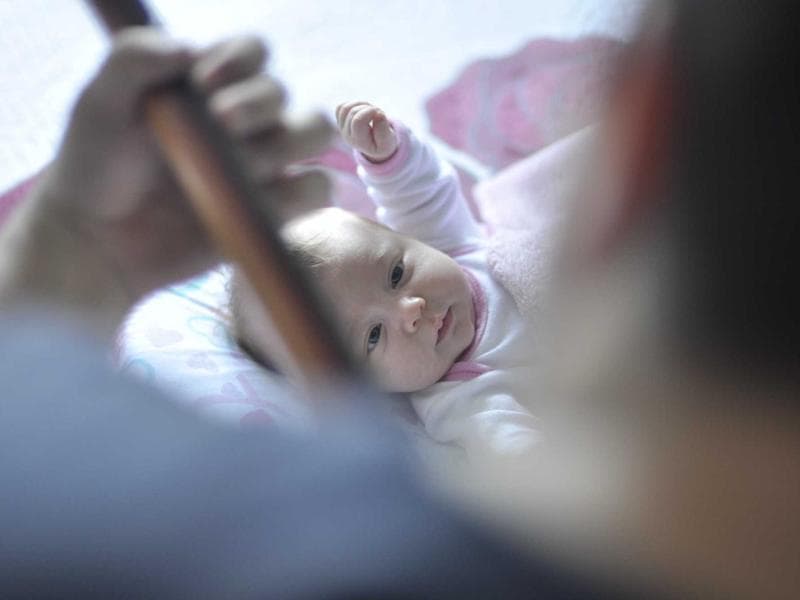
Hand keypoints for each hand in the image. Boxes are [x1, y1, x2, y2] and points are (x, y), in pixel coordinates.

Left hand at [46, 28, 333, 297]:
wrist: (100, 239)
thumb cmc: (97, 164)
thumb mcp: (100, 100)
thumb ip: (134, 58)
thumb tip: (189, 49)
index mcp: (211, 84)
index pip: (254, 52)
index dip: (240, 61)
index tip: (203, 84)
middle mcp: (246, 121)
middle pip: (286, 90)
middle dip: (260, 105)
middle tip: (221, 124)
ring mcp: (264, 165)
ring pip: (314, 134)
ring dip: (283, 144)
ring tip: (239, 168)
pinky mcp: (274, 210)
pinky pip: (314, 190)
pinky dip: (298, 191)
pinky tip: (258, 199)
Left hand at [335, 101, 397, 162]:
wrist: (376, 146)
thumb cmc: (383, 143)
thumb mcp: (388, 142)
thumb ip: (384, 131)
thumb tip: (378, 114)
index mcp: (359, 141)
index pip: (358, 121)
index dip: (370, 111)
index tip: (380, 113)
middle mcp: (347, 136)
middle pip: (353, 112)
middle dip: (368, 108)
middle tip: (377, 113)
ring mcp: (342, 128)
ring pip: (345, 108)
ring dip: (361, 104)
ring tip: (370, 110)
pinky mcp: (340, 121)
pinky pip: (341, 107)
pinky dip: (353, 104)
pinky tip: (363, 110)